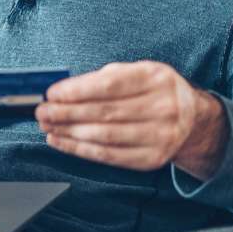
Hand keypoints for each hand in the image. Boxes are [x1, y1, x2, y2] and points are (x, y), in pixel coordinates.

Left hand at [36, 61, 227, 177]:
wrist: (191, 119)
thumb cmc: (151, 91)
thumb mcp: (134, 73)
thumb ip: (100, 79)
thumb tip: (59, 91)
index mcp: (156, 78)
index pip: (109, 86)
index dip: (76, 91)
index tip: (51, 93)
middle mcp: (164, 107)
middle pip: (104, 113)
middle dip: (66, 113)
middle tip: (41, 111)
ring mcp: (161, 136)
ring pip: (104, 136)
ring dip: (68, 132)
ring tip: (46, 125)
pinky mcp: (152, 159)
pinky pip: (108, 155)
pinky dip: (78, 149)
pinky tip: (59, 140)